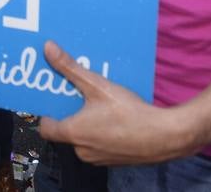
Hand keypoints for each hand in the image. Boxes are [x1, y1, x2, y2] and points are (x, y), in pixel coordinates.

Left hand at [37, 41, 194, 164]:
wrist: (165, 136)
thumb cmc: (129, 112)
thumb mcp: (97, 85)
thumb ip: (70, 68)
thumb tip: (48, 49)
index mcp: (73, 133)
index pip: (46, 128)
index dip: (47, 113)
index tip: (54, 99)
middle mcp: (81, 151)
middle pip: (66, 131)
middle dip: (71, 113)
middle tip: (78, 95)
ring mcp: (98, 158)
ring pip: (84, 139)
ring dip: (87, 123)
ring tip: (98, 104)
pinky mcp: (114, 161)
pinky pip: (100, 145)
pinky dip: (102, 133)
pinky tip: (114, 118)